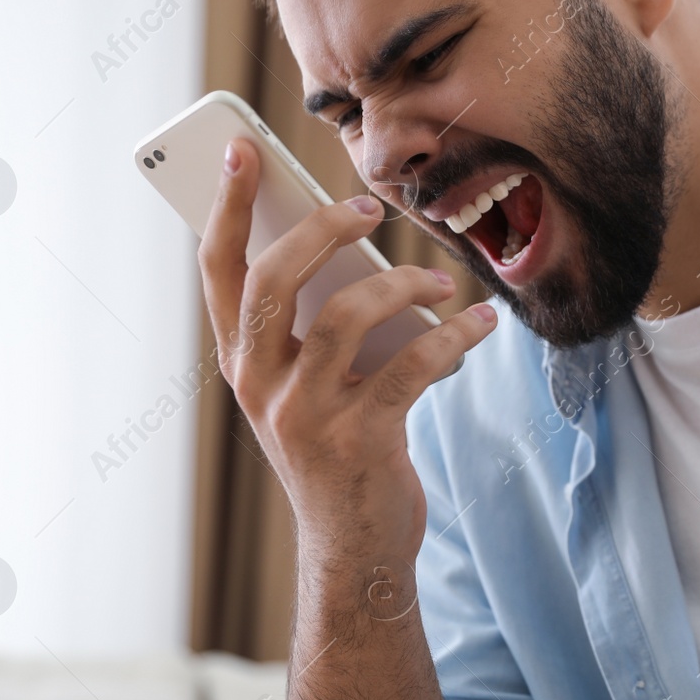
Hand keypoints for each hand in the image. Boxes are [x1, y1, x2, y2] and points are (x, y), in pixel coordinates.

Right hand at [199, 138, 496, 571]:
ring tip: (442, 283)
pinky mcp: (360, 439)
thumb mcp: (306, 388)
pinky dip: (453, 337)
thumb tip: (352, 245)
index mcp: (241, 364)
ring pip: (346, 316)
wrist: (354, 549)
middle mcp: (261, 386)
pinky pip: (412, 365)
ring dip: (404, 285)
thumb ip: (313, 326)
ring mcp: (306, 415)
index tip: (242, 149)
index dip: (226, 206)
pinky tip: (480, 324)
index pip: (219, 271)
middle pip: (275, 279)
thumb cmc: (337, 451)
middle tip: (369, 210)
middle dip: (322, 230)